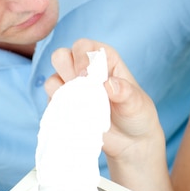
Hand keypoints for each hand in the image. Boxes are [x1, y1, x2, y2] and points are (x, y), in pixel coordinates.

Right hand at [45, 39, 163, 162]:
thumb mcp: (137, 103)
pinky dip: (60, 110)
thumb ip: (126, 92)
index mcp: (104, 59)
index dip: (81, 58)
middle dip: (66, 70)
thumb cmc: (137, 115)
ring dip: (62, 93)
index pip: (83, 46)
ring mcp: (73, 89)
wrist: (131, 143)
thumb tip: (109, 84)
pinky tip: (76, 118)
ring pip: (52, 80)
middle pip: (61, 56)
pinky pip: (52, 103)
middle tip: (81, 89)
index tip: (85, 76)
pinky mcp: (66, 107)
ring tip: (82, 107)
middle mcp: (85, 70)